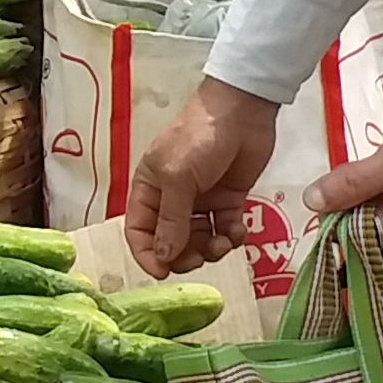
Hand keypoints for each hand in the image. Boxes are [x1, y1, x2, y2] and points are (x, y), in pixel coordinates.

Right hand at [125, 79, 279, 274]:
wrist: (243, 110)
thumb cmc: (199, 138)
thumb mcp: (178, 177)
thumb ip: (171, 220)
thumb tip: (162, 257)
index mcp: (149, 189)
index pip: (139, 232)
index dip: (147, 255)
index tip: (164, 272)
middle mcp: (171, 199)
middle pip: (170, 242)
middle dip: (184, 255)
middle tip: (200, 257)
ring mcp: (201, 201)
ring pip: (198, 240)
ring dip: (210, 248)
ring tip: (224, 241)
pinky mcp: (228, 200)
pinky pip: (223, 230)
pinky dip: (230, 237)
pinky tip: (237, 231)